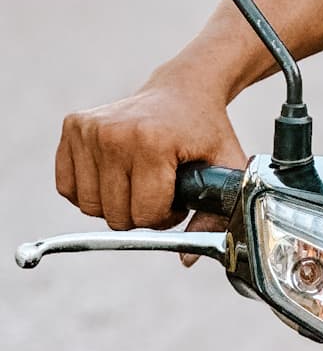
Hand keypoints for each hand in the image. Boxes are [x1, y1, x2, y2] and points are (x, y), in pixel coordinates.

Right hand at [56, 69, 246, 231]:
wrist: (184, 90)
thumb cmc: (205, 131)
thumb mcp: (226, 170)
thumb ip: (213, 218)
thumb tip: (186, 260)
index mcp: (152, 142)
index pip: (145, 214)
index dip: (165, 217)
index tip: (178, 198)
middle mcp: (114, 133)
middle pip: (115, 215)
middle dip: (141, 213)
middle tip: (160, 190)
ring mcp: (89, 128)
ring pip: (89, 206)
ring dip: (116, 204)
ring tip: (141, 182)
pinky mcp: (73, 125)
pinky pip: (68, 187)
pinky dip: (90, 191)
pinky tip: (115, 175)